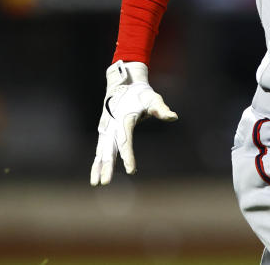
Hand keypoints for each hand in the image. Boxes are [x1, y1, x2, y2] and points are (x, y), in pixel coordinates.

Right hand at [90, 60, 177, 185]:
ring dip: (99, 167)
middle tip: (105, 183)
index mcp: (124, 120)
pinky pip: (100, 149)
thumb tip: (173, 117)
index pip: (126, 141)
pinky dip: (97, 161)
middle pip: (109, 149)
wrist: (123, 84)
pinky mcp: (104, 132)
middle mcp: (112, 126)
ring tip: (97, 183)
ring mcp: (106, 129)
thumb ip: (161, 109)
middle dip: (107, 166)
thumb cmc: (141, 94)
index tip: (131, 170)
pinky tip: (96, 175)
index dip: (128, 156)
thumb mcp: (153, 99)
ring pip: (101, 151)